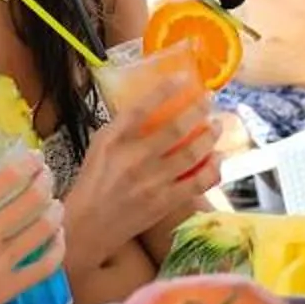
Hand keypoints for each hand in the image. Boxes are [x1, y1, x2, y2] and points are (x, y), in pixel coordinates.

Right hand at [0, 149, 63, 303]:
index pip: (4, 180)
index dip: (25, 163)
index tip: (32, 157)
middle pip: (31, 199)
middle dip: (44, 181)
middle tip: (45, 175)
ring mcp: (0, 265)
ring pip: (44, 229)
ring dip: (54, 210)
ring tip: (54, 203)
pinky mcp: (8, 290)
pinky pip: (46, 265)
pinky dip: (57, 248)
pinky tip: (56, 238)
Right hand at [65, 91, 221, 262]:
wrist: (86, 226)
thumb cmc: (93, 182)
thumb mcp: (100, 146)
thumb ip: (123, 127)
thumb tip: (154, 106)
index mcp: (113, 140)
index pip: (141, 108)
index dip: (165, 90)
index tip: (183, 77)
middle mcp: (133, 158)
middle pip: (176, 128)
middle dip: (198, 111)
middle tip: (209, 101)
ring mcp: (150, 182)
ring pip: (192, 154)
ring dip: (210, 137)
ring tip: (217, 126)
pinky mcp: (163, 202)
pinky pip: (197, 182)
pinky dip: (212, 169)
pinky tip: (218, 159)